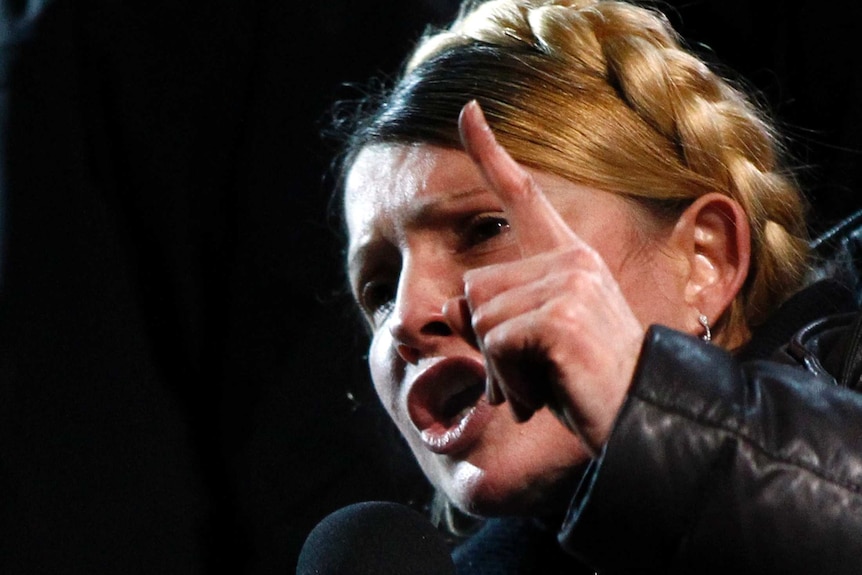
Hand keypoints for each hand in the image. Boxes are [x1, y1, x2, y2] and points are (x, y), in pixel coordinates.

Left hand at [453, 100, 645, 453]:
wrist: (642, 417)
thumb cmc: (586, 382)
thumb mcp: (536, 340)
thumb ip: (498, 312)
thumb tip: (454, 304)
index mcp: (568, 257)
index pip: (524, 195)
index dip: (491, 152)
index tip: (467, 110)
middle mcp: (572, 260)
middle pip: (474, 288)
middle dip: (488, 342)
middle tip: (532, 371)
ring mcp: (571, 284)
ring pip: (480, 319)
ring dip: (501, 369)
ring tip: (544, 382)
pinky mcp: (564, 316)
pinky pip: (497, 344)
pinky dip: (510, 382)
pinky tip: (546, 392)